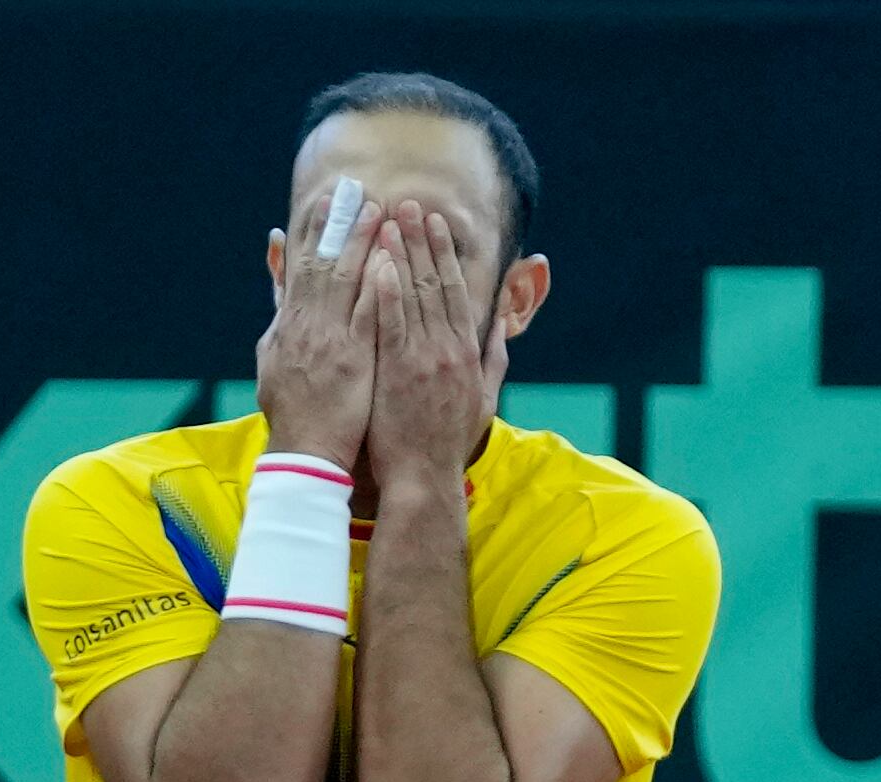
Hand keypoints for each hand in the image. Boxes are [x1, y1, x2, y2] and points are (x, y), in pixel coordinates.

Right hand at [255, 181, 375, 465]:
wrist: (303, 454)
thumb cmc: (291, 411)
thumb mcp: (270, 358)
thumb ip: (278, 315)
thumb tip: (276, 280)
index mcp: (290, 326)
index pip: (302, 268)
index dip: (315, 232)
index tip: (328, 202)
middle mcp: (307, 327)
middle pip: (324, 263)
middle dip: (339, 225)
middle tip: (355, 190)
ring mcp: (330, 341)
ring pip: (347, 280)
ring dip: (362, 242)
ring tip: (378, 209)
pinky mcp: (354, 359)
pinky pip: (369, 313)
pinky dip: (379, 283)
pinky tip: (391, 257)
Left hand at [358, 200, 491, 493]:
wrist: (425, 479)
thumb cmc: (448, 443)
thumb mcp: (484, 397)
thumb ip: (495, 356)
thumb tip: (502, 323)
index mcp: (466, 350)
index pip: (454, 289)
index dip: (444, 252)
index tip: (434, 222)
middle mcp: (448, 348)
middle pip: (435, 282)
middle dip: (421, 239)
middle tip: (408, 203)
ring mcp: (424, 358)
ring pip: (413, 295)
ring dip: (401, 254)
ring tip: (388, 219)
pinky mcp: (400, 372)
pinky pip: (392, 324)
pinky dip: (387, 292)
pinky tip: (378, 263)